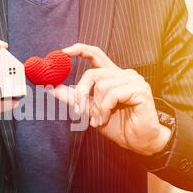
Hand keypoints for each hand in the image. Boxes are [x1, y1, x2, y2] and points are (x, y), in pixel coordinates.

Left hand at [50, 44, 170, 155]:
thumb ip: (74, 98)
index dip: (80, 49)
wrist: (137, 142)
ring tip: (99, 120)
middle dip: (81, 94)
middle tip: (79, 111)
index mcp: (113, 75)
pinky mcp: (140, 89)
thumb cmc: (117, 126)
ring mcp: (133, 80)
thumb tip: (53, 89)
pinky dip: (104, 109)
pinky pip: (112, 94)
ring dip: (95, 107)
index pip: (96, 54)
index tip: (64, 51)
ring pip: (101, 85)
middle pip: (92, 73)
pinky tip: (105, 119)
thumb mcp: (90, 110)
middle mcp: (124, 74)